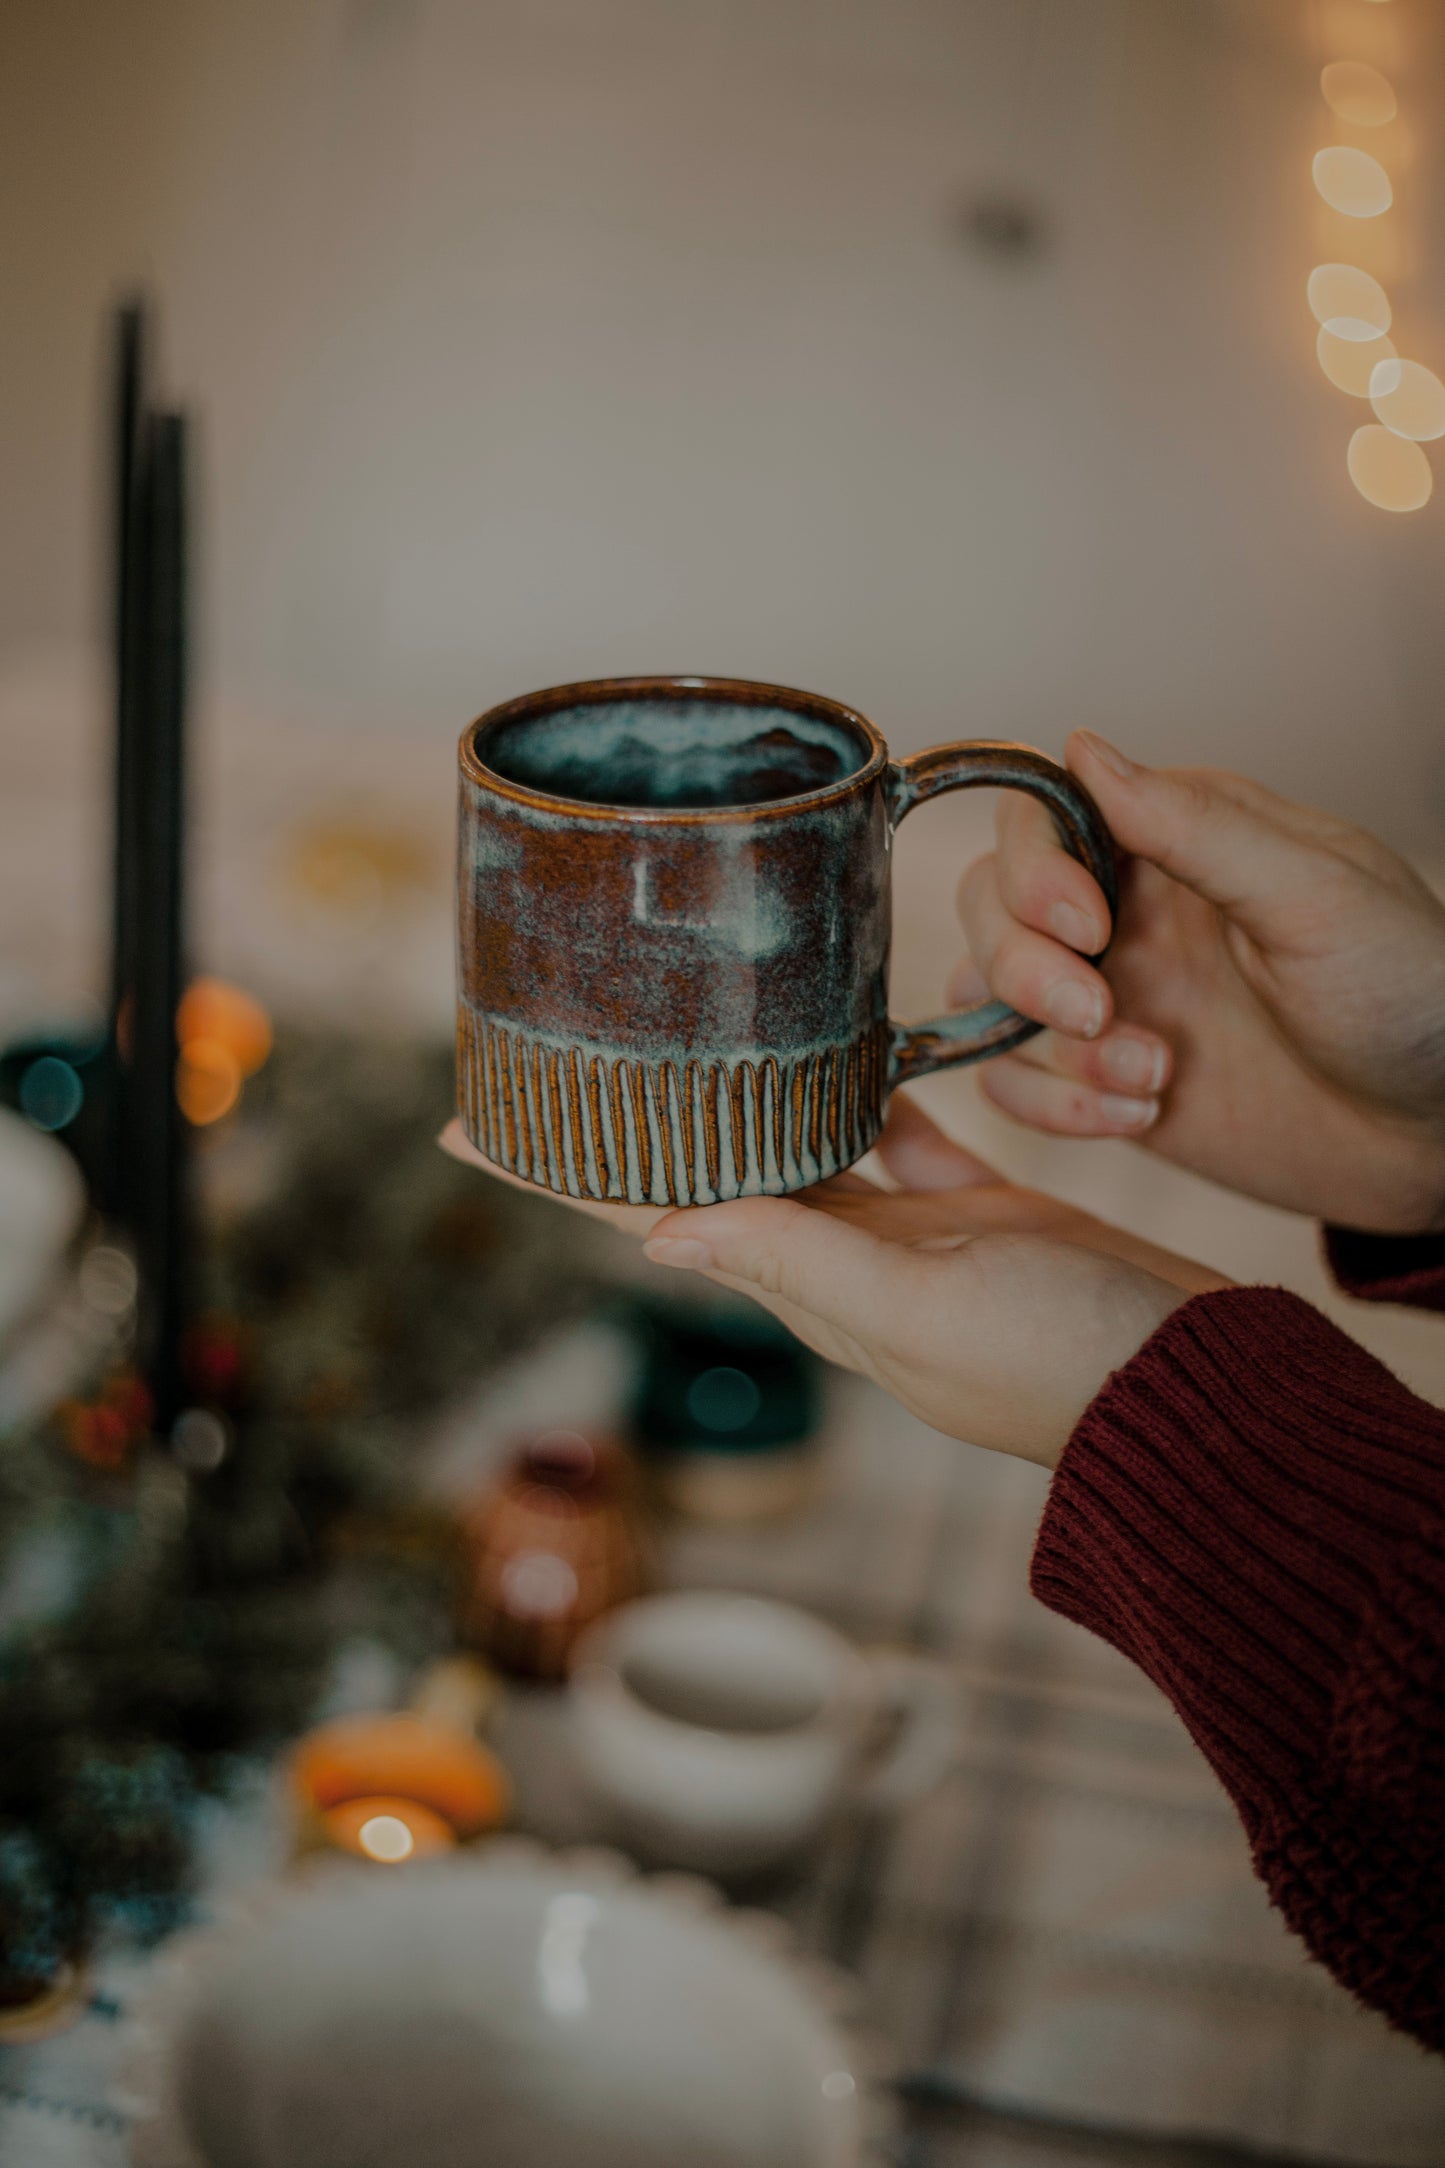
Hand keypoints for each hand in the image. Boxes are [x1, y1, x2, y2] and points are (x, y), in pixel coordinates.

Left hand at [441, 1096, 1227, 1467]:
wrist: (1185, 1379)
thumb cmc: (1057, 1358)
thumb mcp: (916, 1309)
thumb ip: (799, 1259)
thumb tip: (658, 1237)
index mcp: (805, 1286)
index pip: (651, 1215)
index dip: (558, 1172)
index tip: (462, 1124)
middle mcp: (835, 1260)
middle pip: (702, 1171)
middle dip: (631, 1117)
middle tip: (565, 1042)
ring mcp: (902, 1234)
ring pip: (792, 1143)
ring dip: (734, 1093)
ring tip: (678, 1025)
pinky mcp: (968, 1207)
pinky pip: (894, 1132)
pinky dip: (862, 1087)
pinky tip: (838, 1040)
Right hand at [955, 732, 1444, 1235]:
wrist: (1442, 1137)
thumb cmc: (1413, 998)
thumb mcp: (1317, 896)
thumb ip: (1195, 826)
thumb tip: (1082, 747)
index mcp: (1178, 843)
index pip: (1042, 818)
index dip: (1035, 868)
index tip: (1088, 923)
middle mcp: (1129, 914)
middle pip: (993, 904)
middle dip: (1022, 963)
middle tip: (1098, 1011)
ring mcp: (1113, 1001)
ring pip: (987, 994)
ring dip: (1043, 1041)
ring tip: (1147, 1074)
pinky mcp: (1105, 1086)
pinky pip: (1017, 1085)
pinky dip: (1056, 1107)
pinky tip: (1143, 1117)